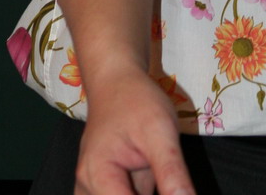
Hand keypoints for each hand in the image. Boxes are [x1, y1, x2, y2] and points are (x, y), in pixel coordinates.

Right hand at [74, 66, 193, 194]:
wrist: (116, 82)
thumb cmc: (137, 100)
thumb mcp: (160, 131)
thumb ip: (171, 172)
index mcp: (98, 177)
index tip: (178, 191)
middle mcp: (88, 189)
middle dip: (147, 193)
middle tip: (174, 179)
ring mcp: (93, 191)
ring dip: (144, 191)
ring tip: (154, 167)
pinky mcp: (103, 189)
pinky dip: (139, 191)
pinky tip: (159, 178)